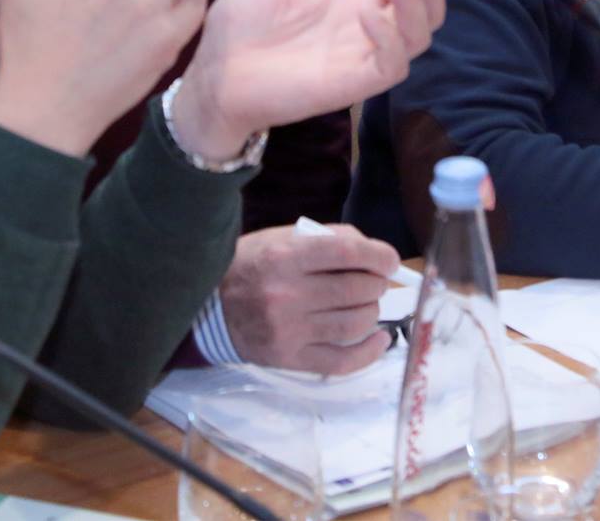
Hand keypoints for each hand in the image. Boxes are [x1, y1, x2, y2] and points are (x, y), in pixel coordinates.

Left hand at [172, 0, 446, 162]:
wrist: (211, 74)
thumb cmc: (241, 29)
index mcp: (354, 4)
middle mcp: (366, 31)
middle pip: (427, 10)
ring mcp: (360, 58)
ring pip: (418, 37)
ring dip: (415, 1)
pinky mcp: (348, 84)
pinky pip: (391, 66)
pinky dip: (389, 38)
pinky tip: (365, 10)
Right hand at [219, 226, 401, 374]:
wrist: (209, 307)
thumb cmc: (251, 265)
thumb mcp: (280, 238)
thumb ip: (326, 239)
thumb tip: (372, 253)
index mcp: (285, 257)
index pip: (347, 253)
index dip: (379, 256)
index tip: (390, 261)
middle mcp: (287, 294)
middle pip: (356, 290)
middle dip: (376, 284)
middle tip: (376, 282)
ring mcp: (289, 330)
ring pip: (353, 324)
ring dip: (372, 312)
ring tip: (368, 304)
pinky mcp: (290, 359)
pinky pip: (341, 361)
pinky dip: (368, 352)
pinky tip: (379, 339)